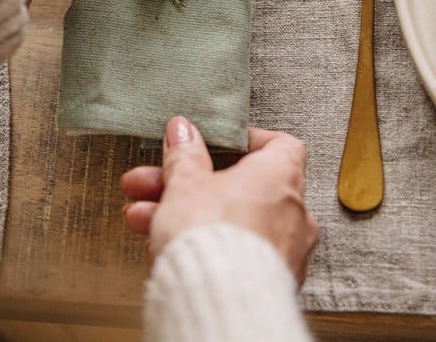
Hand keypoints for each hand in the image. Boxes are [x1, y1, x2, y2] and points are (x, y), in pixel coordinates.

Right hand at [120, 117, 318, 285]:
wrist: (220, 301)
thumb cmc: (214, 239)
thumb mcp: (186, 183)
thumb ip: (184, 155)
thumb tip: (183, 133)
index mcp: (279, 175)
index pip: (278, 144)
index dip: (244, 141)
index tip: (213, 143)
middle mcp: (292, 212)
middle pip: (237, 185)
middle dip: (187, 183)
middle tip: (155, 182)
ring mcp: (284, 250)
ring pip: (230, 221)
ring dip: (184, 214)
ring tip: (144, 217)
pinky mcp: (271, 281)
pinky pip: (234, 253)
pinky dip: (203, 245)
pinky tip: (163, 246)